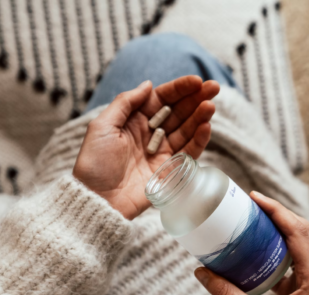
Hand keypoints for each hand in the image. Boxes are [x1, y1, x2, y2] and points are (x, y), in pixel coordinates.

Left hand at [73, 76, 219, 219]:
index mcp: (134, 120)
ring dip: (200, 116)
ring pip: (186, 129)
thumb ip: (126, 102)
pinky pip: (188, 151)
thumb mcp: (102, 126)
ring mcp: (161, 151)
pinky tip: (206, 126)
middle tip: (214, 87)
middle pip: (178, 112)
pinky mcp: (170, 169)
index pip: (162, 99)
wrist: (97, 199)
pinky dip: (199, 139)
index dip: (179, 89)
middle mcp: (150, 133)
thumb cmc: (94, 163)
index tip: (196, 81)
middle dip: (196, 98)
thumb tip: (148, 84)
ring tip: (210, 106)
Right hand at [194, 192, 308, 294]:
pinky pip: (293, 255)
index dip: (276, 210)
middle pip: (301, 230)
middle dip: (277, 212)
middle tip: (251, 201)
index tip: (254, 197)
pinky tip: (258, 242)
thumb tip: (201, 272)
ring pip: (299, 240)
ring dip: (279, 225)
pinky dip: (277, 242)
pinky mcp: (304, 285)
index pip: (298, 231)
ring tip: (254, 215)